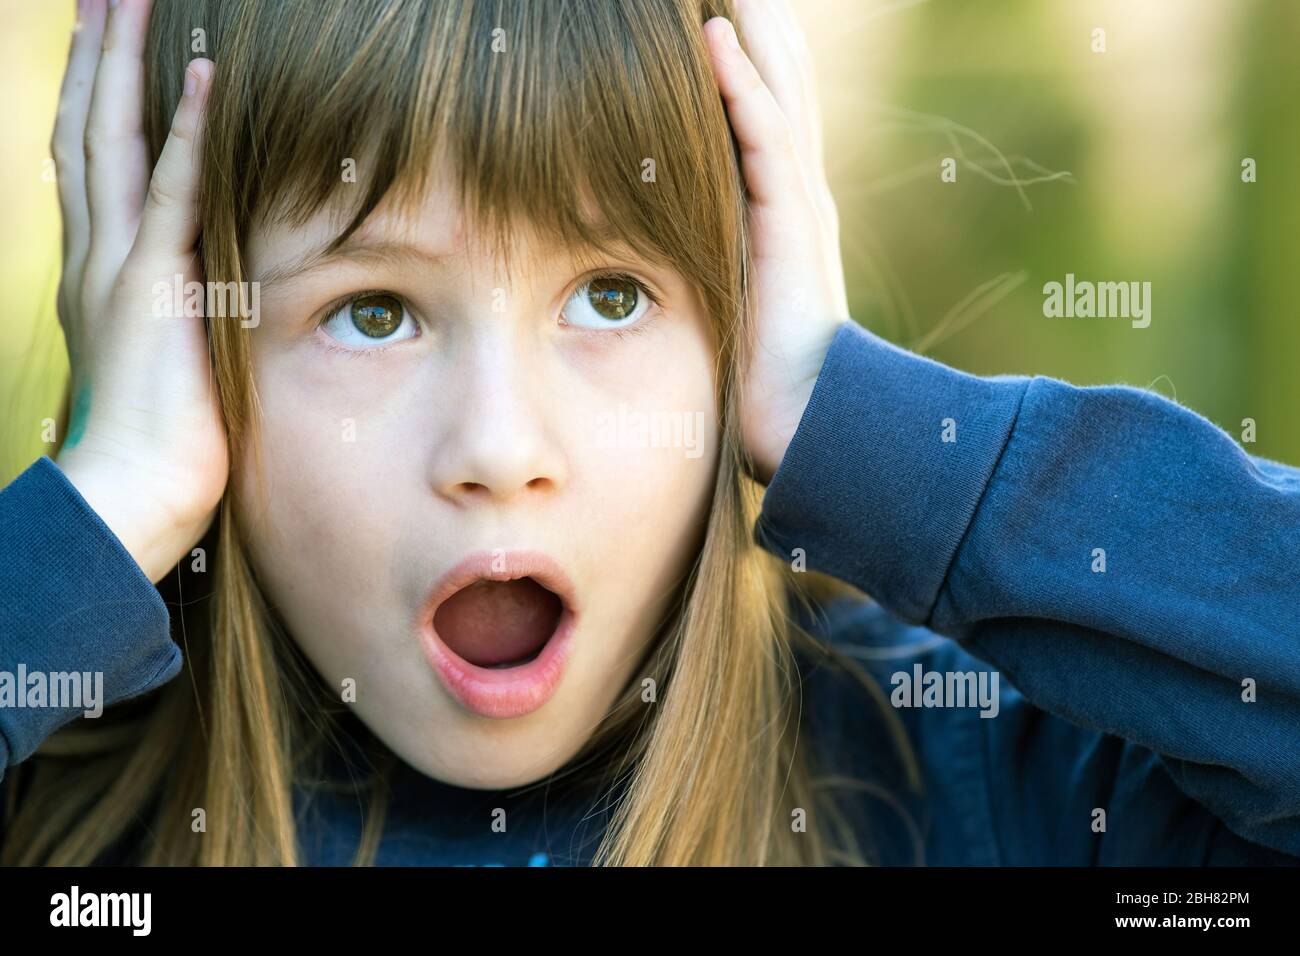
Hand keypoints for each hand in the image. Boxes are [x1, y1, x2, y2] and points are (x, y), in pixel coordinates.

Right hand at [50, 0, 227, 582]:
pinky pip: (171, 192)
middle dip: (94, 59)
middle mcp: (94, 257)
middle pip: (86, 133)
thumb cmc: (157, 442)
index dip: (94, 101)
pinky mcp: (155, 286)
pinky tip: (201, 76)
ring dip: (122, 65)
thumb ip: (174, 316)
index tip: (105, 49)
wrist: (132, 492)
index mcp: (97, 274)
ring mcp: (118, 267)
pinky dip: (184, 132)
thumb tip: (203, 297)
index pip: (91, 167)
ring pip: (110, 141)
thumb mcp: (163, 359)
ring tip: (131, 1)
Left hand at [704, 1, 850, 483]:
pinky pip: (764, 136)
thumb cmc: (759, 376)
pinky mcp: (791, 219)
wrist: (805, 419)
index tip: (711, 9)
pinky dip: (741, 83)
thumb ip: (702, 260)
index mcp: (780, 205)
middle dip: (757, 22)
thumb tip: (635, 256)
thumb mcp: (724, 298)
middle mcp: (795, 189)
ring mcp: (797, 200)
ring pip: (776, 89)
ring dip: (753, 28)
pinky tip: (716, 35)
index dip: (743, 56)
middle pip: (778, 81)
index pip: (763, 108)